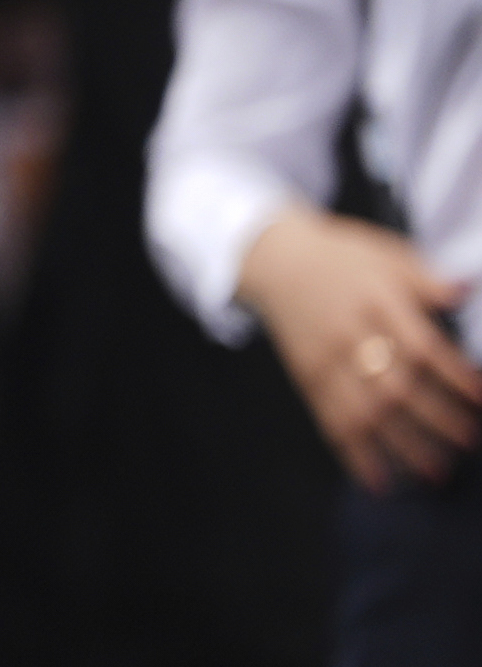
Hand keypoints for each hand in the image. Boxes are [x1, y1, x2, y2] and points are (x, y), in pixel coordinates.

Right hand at [239, 203, 481, 489]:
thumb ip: (427, 279)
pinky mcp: (306, 377)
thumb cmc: (343, 256)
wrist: (273, 259)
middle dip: (436, 419)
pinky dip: (354, 454)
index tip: (480, 395)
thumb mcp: (387, 253)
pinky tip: (379, 481)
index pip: (419, 344)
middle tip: (470, 441)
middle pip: (395, 383)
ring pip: (364, 410)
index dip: (452, 374)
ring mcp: (324, 358)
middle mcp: (348, 332)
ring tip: (437, 473)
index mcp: (374, 299)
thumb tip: (468, 288)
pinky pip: (330, 420)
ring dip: (401, 446)